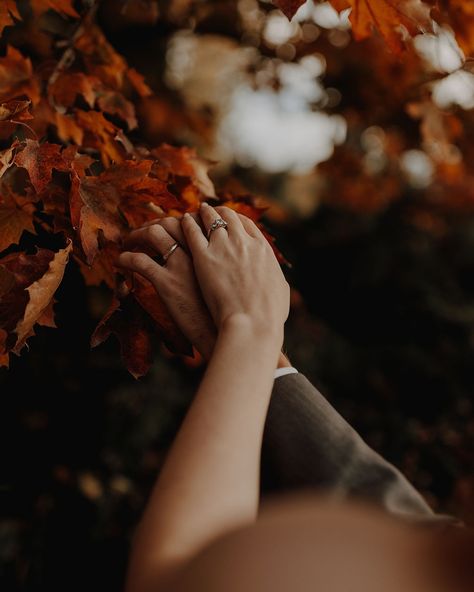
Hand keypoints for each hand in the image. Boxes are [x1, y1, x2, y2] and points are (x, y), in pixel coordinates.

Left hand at [117, 217, 216, 359]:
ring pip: (153, 234)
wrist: (222, 331)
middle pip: (170, 223)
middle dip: (152, 224)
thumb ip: (216, 270)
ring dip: (136, 234)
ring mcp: (181, 265)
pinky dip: (126, 258)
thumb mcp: (226, 283)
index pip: (190, 222)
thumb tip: (206, 266)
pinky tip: (120, 262)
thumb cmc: (226, 312)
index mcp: (213, 249)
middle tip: (142, 232)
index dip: (172, 222)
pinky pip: (139, 261)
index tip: (164, 227)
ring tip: (127, 241)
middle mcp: (197, 252)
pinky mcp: (166, 282)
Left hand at [181, 203, 289, 338]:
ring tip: (193, 214)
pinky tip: (181, 223)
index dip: (236, 220)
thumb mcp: (280, 291)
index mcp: (262, 249)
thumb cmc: (268, 315)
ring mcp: (223, 246)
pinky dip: (187, 224)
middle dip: (218, 212)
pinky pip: (192, 231)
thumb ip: (275, 279)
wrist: (252, 322)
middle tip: (208, 212)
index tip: (228, 220)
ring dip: (202, 214)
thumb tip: (276, 280)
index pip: (247, 224)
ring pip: (209, 219)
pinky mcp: (203, 256)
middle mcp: (243, 242)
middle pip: (228, 216)